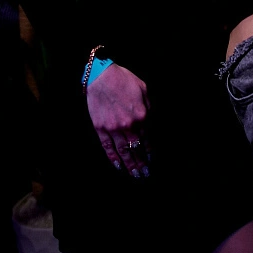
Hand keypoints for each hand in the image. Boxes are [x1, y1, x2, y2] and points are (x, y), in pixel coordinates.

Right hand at [86, 63, 151, 177]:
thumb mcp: (144, 90)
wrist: (101, 76)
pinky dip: (113, 158)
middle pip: (137, 149)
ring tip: (134, 175)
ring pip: (123, 152)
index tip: (151, 161)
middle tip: (144, 175)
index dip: (149, 152)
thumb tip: (151, 124)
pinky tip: (118, 166)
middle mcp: (129, 125)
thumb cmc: (123, 80)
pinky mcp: (100, 129)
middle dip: (141, 164)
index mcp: (142, 116)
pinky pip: (107, 147)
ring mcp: (113, 128)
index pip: (147, 140)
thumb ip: (149, 108)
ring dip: (129, 165)